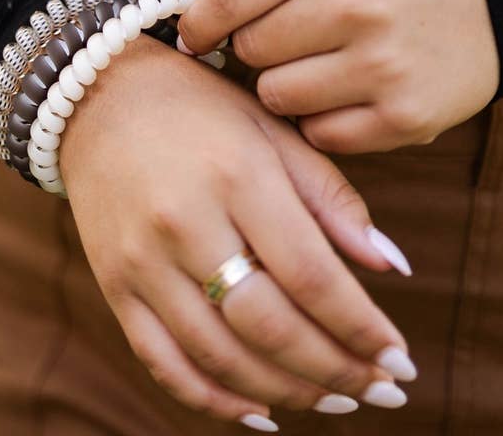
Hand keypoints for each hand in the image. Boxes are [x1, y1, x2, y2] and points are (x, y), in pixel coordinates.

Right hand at [60, 36, 414, 428]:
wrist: (102, 98)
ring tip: (337, 402)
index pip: (311, 275)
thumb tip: (393, 267)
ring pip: (220, 357)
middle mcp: (185, 225)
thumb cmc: (203, 109)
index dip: (361, 327)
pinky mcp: (114, 286)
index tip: (401, 357)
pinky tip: (261, 411)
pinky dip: (215, 398)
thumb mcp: (275, 131)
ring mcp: (141, 263)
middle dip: (335, 370)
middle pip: (268, 326)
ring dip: (287, 391)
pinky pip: (163, 362)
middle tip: (384, 390)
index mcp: (237, 177)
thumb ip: (333, 199)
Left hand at [178, 0, 499, 152]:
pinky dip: (323, 118)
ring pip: (278, 97)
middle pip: (251, 51)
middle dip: (257, 48)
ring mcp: (383, 66)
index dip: (198, 21)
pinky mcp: (404, 116)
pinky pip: (319, 134)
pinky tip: (350, 91)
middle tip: (289, 38)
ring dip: (287, 85)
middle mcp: (358, 5)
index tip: (197, 33)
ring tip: (322, 64)